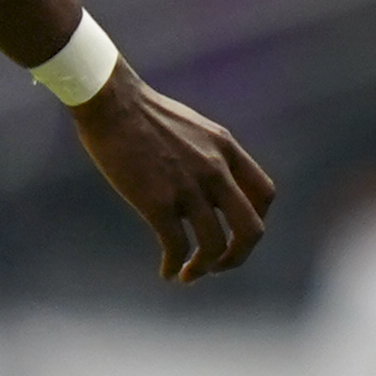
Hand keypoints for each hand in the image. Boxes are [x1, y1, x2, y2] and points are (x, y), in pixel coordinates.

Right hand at [70, 67, 276, 282]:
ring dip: (205, 268)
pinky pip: (176, 247)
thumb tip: (211, 182)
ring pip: (214, 246)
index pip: (264, 194)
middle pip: (251, 229)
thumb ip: (209, 154)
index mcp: (226, 149)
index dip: (256, 219)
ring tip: (190, 274)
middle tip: (221, 266)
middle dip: (240, 255)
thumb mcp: (194, 128)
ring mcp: (188, 187)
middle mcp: (215, 170)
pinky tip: (167, 272)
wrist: (111, 101)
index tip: (235, 231)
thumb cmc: (144, 113)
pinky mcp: (157, 202)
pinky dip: (174, 266)